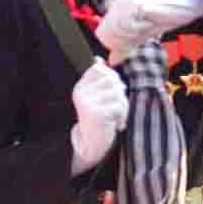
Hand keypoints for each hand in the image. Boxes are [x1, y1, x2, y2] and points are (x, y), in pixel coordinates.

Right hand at [69, 57, 128, 175]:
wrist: (92, 144)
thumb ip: (99, 80)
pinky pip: (119, 105)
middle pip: (111, 79)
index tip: (112, 93)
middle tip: (118, 107)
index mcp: (80, 87)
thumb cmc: (99, 119)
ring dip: (123, 106)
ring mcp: (86, 102)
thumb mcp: (97, 97)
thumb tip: (99, 59)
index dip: (112, 78)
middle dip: (120, 93)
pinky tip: (117, 125)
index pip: (99, 69)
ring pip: (117, 92)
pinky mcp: (95, 113)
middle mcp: (80, 92)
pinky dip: (123, 116)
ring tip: (117, 117)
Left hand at [96, 0, 202, 64]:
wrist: (182, 7)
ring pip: (117, 28)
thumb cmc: (160, 20)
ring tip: (145, 27)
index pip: (101, 33)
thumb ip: (125, 46)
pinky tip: (149, 22)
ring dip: (131, 34)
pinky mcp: (137, 3)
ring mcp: (126, 2)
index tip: (130, 42)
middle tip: (139, 35)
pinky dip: (139, 28)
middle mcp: (118, 4)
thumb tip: (111, 62)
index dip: (114, 44)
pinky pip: (129, 22)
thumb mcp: (140, 36)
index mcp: (115, 10)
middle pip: (107, 32)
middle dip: (122, 40)